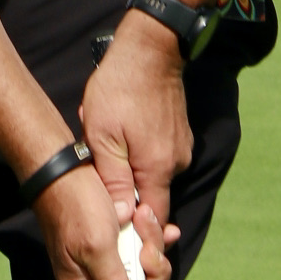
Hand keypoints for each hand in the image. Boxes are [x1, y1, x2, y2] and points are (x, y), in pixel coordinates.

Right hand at [32, 166, 173, 279]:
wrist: (67, 167)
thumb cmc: (75, 205)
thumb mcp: (96, 247)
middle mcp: (95, 279)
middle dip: (151, 276)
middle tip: (146, 252)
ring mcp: (108, 260)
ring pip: (144, 272)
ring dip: (153, 248)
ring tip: (144, 220)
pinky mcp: (117, 241)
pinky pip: (144, 250)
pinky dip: (154, 238)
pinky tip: (159, 226)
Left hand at [79, 9, 193, 234]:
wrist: (151, 48)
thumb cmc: (120, 88)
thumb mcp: (102, 136)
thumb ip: (113, 181)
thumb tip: (122, 219)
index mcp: (158, 170)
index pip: (154, 221)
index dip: (138, 232)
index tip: (118, 229)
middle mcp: (176, 164)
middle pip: (150, 198)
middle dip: (124, 191)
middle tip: (100, 166)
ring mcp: (180, 148)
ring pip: (150, 174)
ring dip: (127, 166)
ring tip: (105, 140)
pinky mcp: (178, 135)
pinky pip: (155, 156)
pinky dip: (135, 150)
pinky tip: (120, 129)